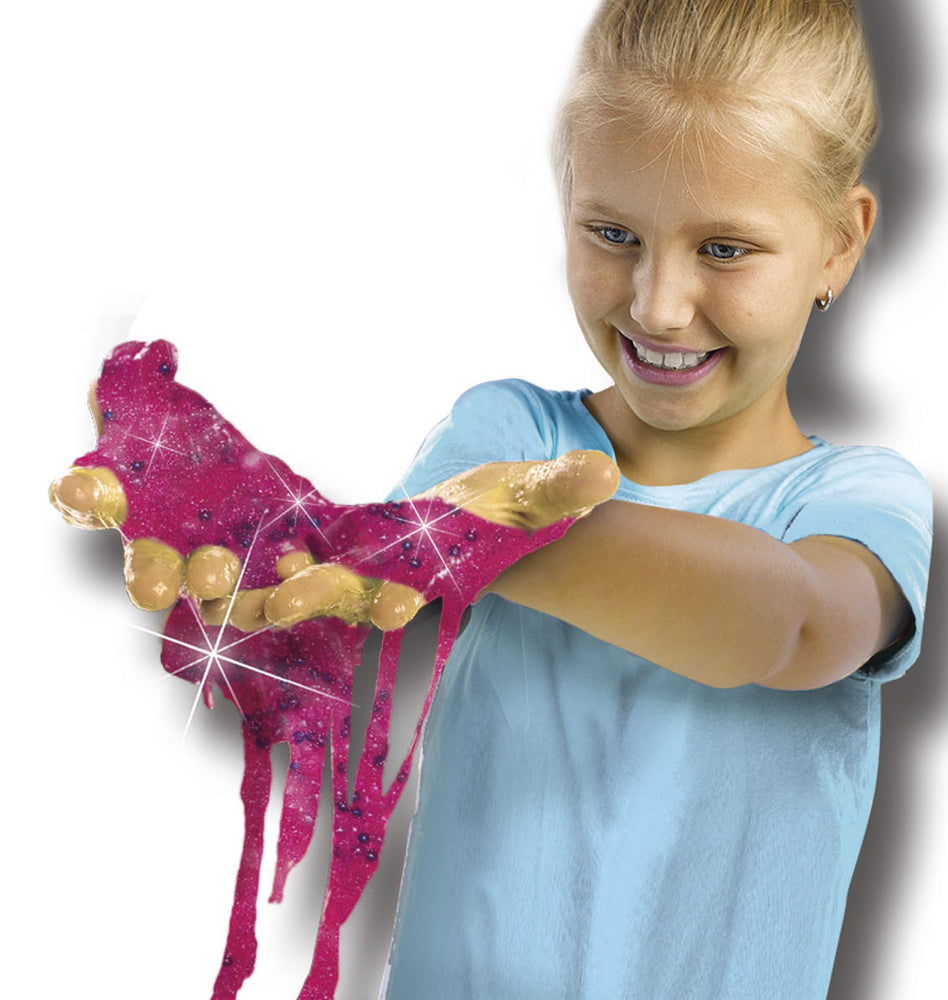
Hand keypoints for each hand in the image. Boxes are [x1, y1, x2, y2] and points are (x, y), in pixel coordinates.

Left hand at [51, 450, 618, 631]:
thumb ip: (555, 492)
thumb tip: (601, 475)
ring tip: (106, 514)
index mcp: (386, 576)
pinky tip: (90, 472)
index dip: (316, 596)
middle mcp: (326, 577)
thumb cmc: (491, 516)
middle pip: (261, 591)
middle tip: (187, 568)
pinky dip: (147, 503)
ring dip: (164, 552)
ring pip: (215, 566)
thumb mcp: (522, 498)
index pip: (347, 595)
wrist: (456, 524)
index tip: (281, 592)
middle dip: (215, 582)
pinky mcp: (258, 525)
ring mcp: (289, 554)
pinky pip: (195, 522)